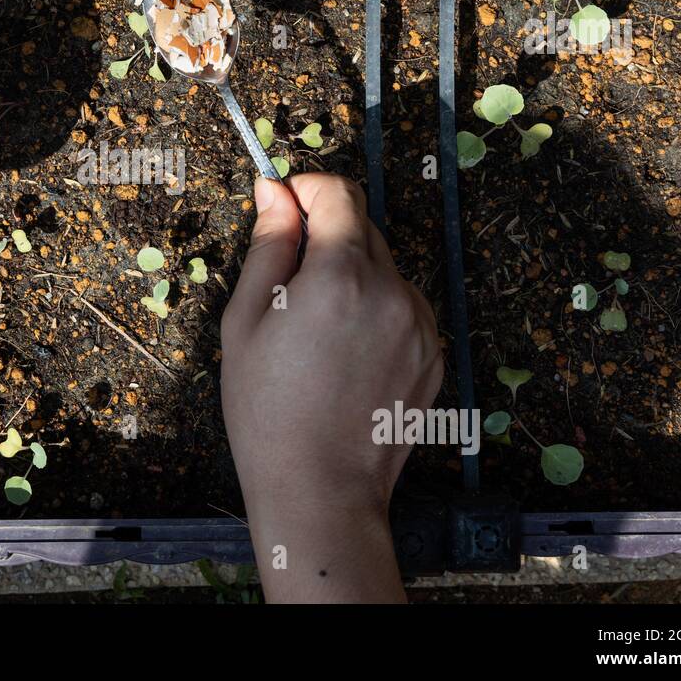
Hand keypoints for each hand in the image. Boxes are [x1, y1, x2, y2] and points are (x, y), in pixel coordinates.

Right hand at [220, 173, 442, 601]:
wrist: (320, 490)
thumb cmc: (267, 408)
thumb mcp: (245, 320)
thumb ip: (268, 246)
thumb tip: (275, 192)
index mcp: (342, 274)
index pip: (338, 192)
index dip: (305, 190)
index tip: (282, 209)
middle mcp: (393, 289)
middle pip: (363, 226)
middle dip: (326, 237)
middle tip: (288, 287)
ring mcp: (421, 323)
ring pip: (384, 268)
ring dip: (352, 275)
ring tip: (317, 334)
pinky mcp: (435, 353)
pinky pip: (401, 307)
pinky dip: (375, 311)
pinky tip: (345, 357)